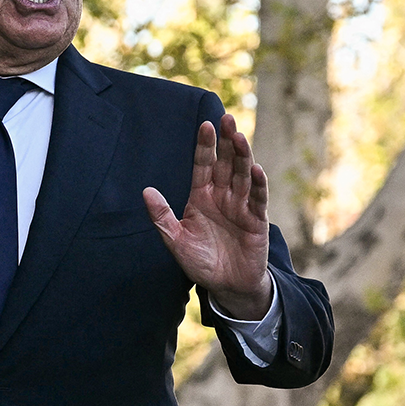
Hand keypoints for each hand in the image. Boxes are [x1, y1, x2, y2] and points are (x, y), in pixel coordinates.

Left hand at [143, 113, 272, 319]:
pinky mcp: (257, 220)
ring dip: (243, 156)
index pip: (203, 165)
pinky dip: (258, 185)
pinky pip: (258, 199)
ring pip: (243, 175)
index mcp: (202, 197)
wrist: (226, 287)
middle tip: (226, 118)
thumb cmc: (201, 263)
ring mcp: (241, 206)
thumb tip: (145, 191)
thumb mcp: (175, 241)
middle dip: (226, 142)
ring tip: (239, 137)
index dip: (204, 146)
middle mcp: (223, 196)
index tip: (204, 124)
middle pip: (226, 163)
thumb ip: (162, 217)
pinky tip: (256, 170)